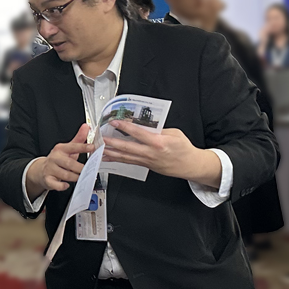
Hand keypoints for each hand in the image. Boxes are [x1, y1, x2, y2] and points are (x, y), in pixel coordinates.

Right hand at [25, 124, 94, 198]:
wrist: (41, 170)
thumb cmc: (58, 159)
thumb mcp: (68, 148)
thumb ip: (78, 139)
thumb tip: (86, 126)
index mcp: (61, 149)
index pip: (73, 147)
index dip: (83, 147)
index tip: (92, 147)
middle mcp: (55, 158)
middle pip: (69, 163)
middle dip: (80, 168)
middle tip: (89, 170)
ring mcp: (50, 169)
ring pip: (65, 175)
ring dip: (74, 177)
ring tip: (81, 177)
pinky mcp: (47, 179)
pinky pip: (55, 184)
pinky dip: (61, 186)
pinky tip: (66, 185)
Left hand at [102, 122, 221, 187]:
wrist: (190, 165)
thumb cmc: (184, 149)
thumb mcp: (174, 133)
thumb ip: (157, 130)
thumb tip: (143, 125)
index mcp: (158, 142)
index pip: (138, 134)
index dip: (125, 127)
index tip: (115, 122)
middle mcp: (150, 153)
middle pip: (127, 148)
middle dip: (111, 143)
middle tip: (100, 138)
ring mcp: (147, 161)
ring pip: (125, 157)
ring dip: (111, 152)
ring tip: (98, 149)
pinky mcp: (145, 166)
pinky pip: (128, 162)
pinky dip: (117, 159)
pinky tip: (108, 157)